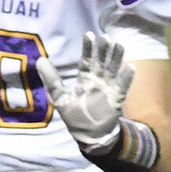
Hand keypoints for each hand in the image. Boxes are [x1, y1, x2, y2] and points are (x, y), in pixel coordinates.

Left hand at [38, 32, 133, 152]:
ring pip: (112, 71)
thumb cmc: (75, 116)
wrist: (89, 136)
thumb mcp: (60, 98)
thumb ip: (51, 80)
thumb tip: (40, 60)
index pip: (86, 60)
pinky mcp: (116, 100)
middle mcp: (97, 82)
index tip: (89, 35)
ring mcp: (108, 90)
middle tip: (106, 37)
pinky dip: (126, 78)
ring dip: (116, 58)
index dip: (88, 49)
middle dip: (103, 50)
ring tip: (119, 45)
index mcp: (84, 80)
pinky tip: (130, 67)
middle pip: (101, 63)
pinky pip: (122, 87)